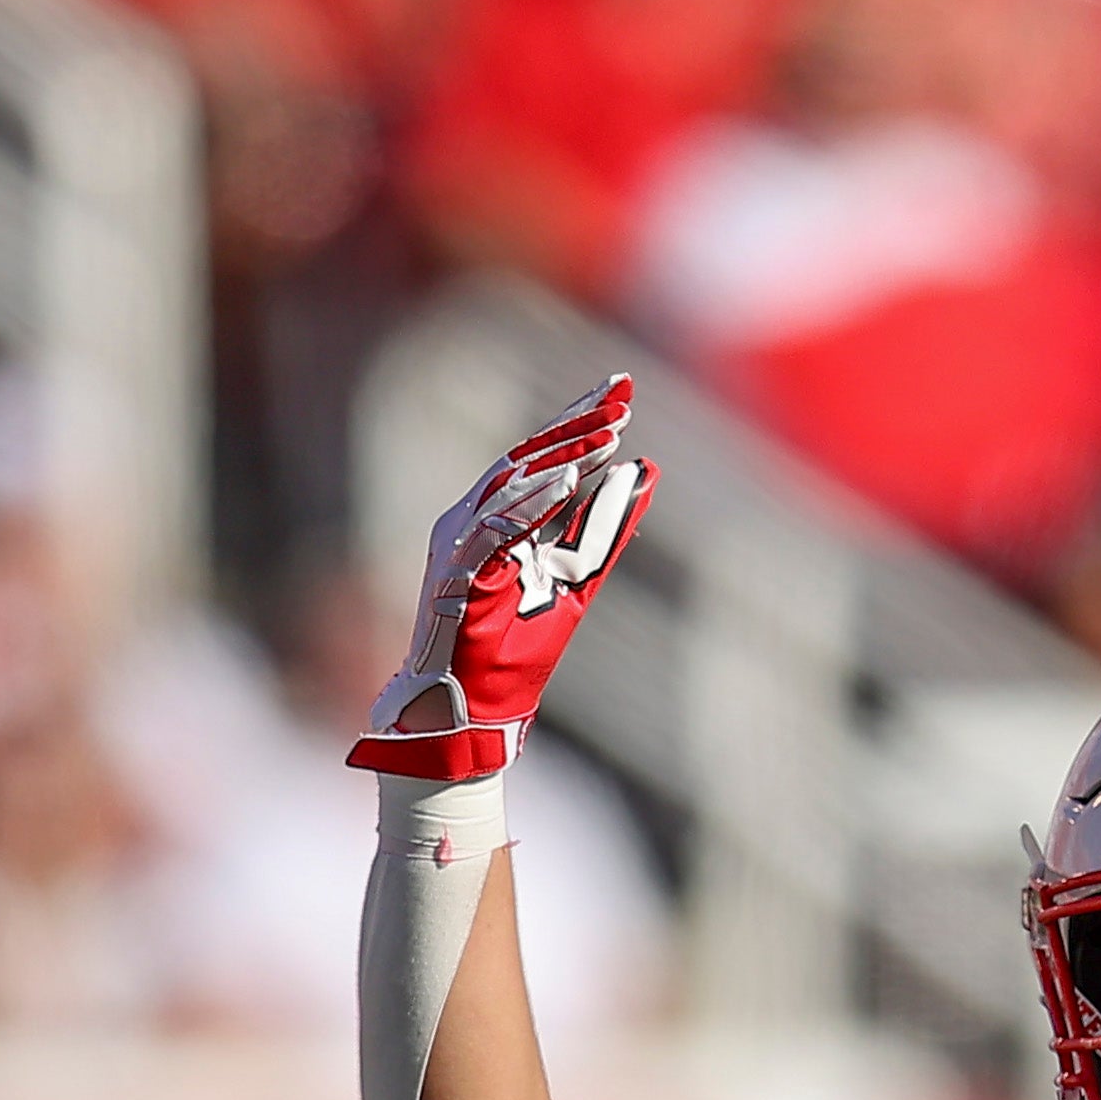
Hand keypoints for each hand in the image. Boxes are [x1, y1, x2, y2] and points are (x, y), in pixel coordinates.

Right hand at [349, 376, 658, 780]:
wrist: (467, 709)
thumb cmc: (512, 651)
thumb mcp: (575, 582)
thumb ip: (604, 532)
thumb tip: (645, 476)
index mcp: (495, 519)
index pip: (540, 456)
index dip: (579, 420)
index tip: (620, 390)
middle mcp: (470, 520)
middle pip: (526, 456)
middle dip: (575, 421)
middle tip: (620, 392)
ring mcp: (458, 544)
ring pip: (510, 483)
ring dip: (562, 455)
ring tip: (609, 431)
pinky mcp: (455, 574)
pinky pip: (494, 528)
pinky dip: (531, 503)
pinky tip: (568, 481)